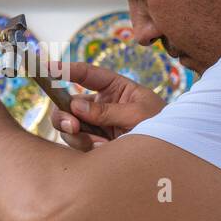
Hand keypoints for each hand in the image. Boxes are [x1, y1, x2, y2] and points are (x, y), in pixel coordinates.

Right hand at [49, 61, 165, 151]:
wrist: (172, 153)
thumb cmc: (161, 124)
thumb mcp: (138, 114)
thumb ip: (107, 111)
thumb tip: (76, 105)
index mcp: (114, 87)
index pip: (86, 74)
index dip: (66, 69)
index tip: (48, 68)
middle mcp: (100, 105)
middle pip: (67, 105)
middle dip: (65, 115)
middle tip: (73, 126)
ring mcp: (96, 126)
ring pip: (69, 128)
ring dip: (77, 135)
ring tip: (98, 143)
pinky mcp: (95, 144)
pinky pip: (78, 145)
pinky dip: (87, 148)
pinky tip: (105, 150)